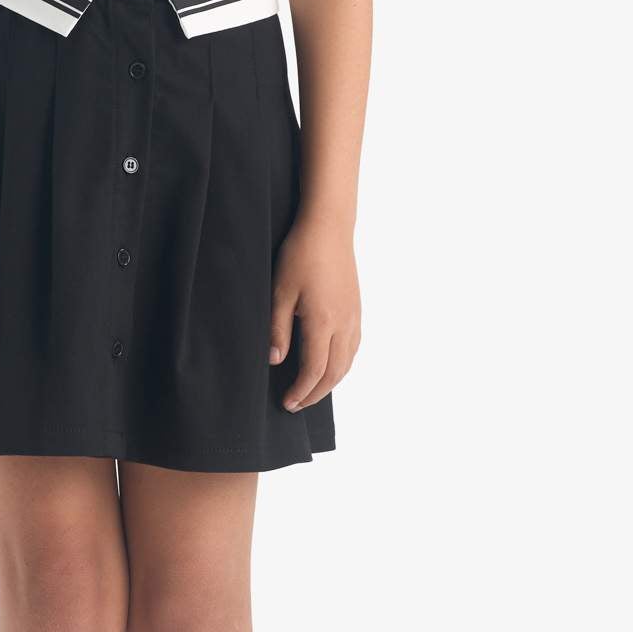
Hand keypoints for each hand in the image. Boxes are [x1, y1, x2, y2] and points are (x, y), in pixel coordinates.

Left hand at [268, 215, 360, 412]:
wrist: (329, 227)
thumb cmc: (301, 255)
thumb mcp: (279, 292)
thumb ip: (277, 329)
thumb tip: (274, 360)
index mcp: (323, 322)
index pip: (314, 370)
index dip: (301, 391)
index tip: (288, 403)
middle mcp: (344, 324)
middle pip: (335, 373)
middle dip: (316, 393)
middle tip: (297, 404)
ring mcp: (354, 316)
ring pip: (348, 362)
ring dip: (331, 382)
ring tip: (312, 390)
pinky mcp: (357, 308)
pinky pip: (354, 347)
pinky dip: (343, 364)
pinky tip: (332, 365)